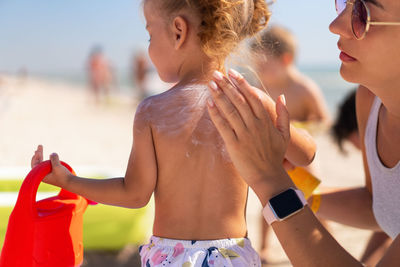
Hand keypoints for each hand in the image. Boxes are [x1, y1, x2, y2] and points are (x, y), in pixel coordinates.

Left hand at [31, 145, 70, 186]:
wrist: (71, 183)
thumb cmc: (63, 176)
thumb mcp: (57, 167)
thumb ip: (54, 159)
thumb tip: (52, 153)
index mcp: (41, 176)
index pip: (34, 165)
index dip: (35, 157)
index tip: (38, 151)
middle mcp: (43, 175)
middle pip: (38, 163)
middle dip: (38, 154)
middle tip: (40, 146)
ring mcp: (48, 174)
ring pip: (43, 164)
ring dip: (42, 156)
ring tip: (40, 149)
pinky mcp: (54, 173)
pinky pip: (47, 165)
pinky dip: (47, 160)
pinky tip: (49, 157)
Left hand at [207, 69, 291, 190]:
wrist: (269, 177)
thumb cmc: (275, 156)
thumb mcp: (285, 134)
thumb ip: (284, 114)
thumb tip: (281, 96)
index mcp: (266, 120)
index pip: (252, 96)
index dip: (241, 83)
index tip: (232, 72)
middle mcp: (255, 125)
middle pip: (239, 100)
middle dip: (227, 85)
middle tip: (216, 73)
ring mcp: (244, 134)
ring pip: (230, 110)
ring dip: (219, 95)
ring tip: (211, 83)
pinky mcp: (234, 145)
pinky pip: (223, 126)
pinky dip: (216, 114)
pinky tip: (209, 103)